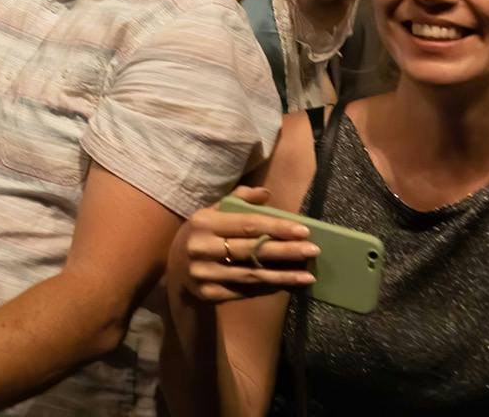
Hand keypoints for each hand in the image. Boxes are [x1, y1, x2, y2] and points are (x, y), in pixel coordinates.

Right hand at [167, 185, 317, 305]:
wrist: (176, 272)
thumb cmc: (201, 236)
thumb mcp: (212, 213)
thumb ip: (238, 199)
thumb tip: (266, 194)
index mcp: (203, 222)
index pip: (247, 224)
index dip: (276, 227)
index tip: (303, 230)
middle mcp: (202, 247)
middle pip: (252, 250)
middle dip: (286, 251)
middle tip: (313, 250)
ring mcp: (205, 273)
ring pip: (252, 274)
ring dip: (284, 275)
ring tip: (308, 274)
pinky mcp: (209, 294)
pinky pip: (246, 290)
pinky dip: (268, 287)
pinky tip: (287, 285)